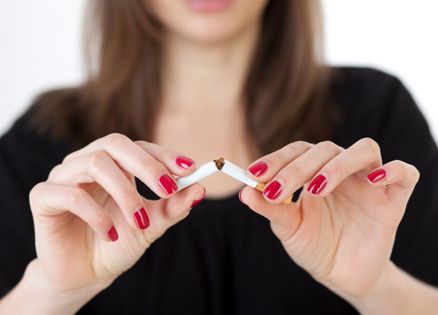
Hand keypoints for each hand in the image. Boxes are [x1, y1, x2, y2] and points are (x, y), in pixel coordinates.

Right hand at [29, 133, 203, 293]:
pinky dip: (97, 214)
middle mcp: (88, 162)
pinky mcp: (43, 196)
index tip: (189, 170)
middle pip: (115, 144)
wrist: (85, 274)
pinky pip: (71, 194)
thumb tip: (200, 189)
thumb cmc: (119, 242)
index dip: (164, 155)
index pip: (140, 146)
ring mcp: (64, 176)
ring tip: (139, 222)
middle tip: (167, 189)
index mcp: (115, 164)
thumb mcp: (151, 225)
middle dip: (146, 165)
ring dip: (124, 193)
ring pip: (95, 164)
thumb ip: (173, 206)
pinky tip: (111, 235)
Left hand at [240, 138, 419, 297]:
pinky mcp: (394, 201)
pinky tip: (375, 180)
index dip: (276, 158)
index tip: (253, 173)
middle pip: (325, 148)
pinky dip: (394, 170)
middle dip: (297, 168)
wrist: (342, 275)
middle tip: (276, 190)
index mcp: (314, 172)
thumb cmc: (314, 245)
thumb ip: (270, 208)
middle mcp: (341, 171)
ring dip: (336, 165)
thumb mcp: (289, 228)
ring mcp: (369, 183)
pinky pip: (406, 174)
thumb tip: (244, 191)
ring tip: (315, 190)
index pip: (297, 151)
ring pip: (364, 150)